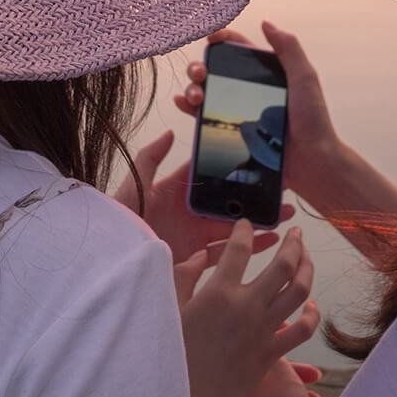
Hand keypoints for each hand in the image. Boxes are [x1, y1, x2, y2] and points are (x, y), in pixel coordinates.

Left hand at [112, 130, 294, 266]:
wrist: (112, 264)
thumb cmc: (118, 224)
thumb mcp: (133, 187)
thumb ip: (150, 159)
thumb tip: (170, 132)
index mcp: (175, 193)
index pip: (207, 177)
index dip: (230, 169)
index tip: (257, 162)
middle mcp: (188, 215)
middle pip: (227, 203)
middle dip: (253, 198)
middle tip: (280, 191)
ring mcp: (193, 238)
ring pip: (233, 229)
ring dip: (258, 223)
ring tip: (284, 217)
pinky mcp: (195, 261)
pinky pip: (227, 254)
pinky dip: (250, 249)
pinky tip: (271, 242)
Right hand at [176, 221, 319, 396]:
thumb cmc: (173, 357)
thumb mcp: (169, 311)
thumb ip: (183, 277)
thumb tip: (200, 256)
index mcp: (219, 292)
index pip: (239, 249)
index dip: (244, 230)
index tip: (246, 224)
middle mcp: (247, 306)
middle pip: (284, 264)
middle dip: (294, 243)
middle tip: (296, 233)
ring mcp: (264, 330)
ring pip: (300, 291)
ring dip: (308, 269)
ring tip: (307, 258)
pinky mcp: (273, 352)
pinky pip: (303, 329)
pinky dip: (311, 314)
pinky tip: (311, 305)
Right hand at [177, 23, 396, 265]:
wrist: (309, 161)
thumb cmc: (313, 121)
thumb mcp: (304, 78)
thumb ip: (289, 49)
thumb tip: (267, 24)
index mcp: (267, 72)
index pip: (239, 47)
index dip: (223, 38)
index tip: (211, 38)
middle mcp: (249, 88)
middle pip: (215, 68)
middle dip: (201, 65)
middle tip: (201, 73)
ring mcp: (238, 109)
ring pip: (205, 89)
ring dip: (193, 86)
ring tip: (196, 94)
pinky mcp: (231, 129)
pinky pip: (204, 114)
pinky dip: (189, 105)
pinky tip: (184, 103)